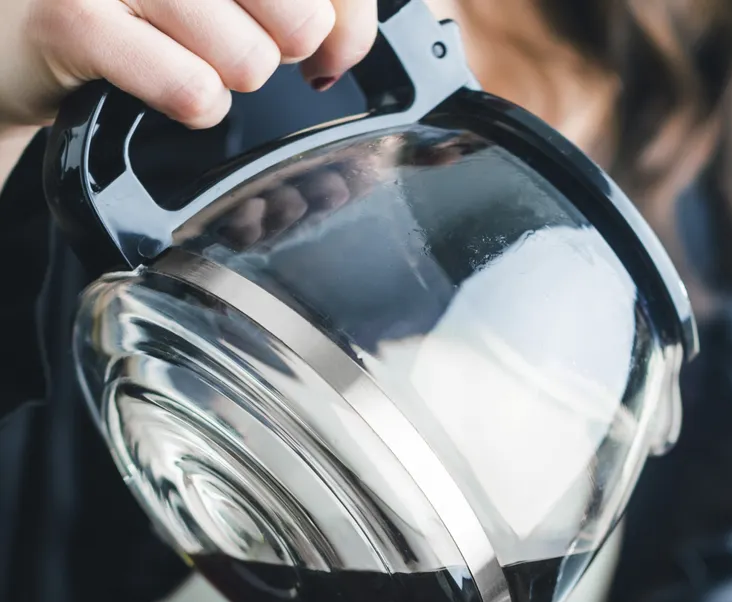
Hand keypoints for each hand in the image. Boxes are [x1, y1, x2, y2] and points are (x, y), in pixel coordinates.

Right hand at [0, 0, 377, 130]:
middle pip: (301, 18)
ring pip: (250, 60)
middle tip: (230, 34)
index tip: (325, 36)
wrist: (16, 26)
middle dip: (278, 48)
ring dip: (227, 77)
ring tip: (185, 51)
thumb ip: (317, 1)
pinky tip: (165, 82)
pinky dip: (193, 106)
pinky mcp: (75, 17)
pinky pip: (194, 91)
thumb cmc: (134, 1)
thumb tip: (344, 45)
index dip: (344, 18)